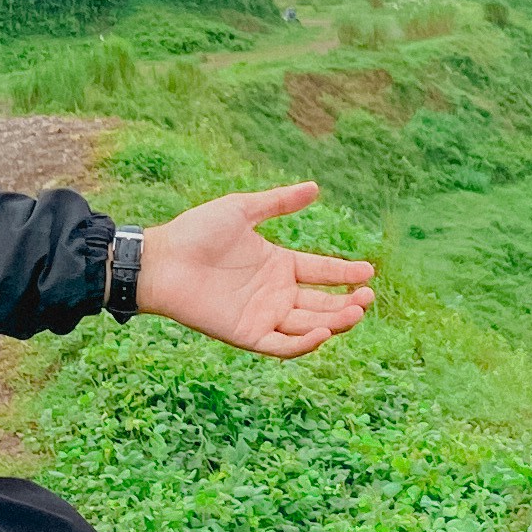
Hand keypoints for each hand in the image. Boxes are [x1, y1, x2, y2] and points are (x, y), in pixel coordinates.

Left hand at [137, 182, 372, 356]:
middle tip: (368, 296)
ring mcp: (263, 315)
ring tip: (356, 311)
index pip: (321, 272)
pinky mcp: (247, 335)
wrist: (163, 259)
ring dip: (334, 321)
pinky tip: (323, 331)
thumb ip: (278, 202)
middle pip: (322, 303)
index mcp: (278, 265)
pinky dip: (304, 343)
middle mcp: (275, 293)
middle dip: (348, 302)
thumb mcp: (242, 210)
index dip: (346, 273)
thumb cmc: (196, 231)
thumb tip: (315, 186)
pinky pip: (282, 345)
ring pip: (309, 325)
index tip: (369, 271)